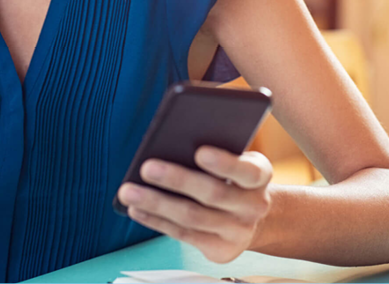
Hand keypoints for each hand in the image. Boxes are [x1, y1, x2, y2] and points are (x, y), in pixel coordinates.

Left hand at [117, 146, 273, 263]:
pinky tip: (136, 208)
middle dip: (177, 180)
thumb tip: (171, 138)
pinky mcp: (220, 250)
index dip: (225, 163)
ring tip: (128, 190)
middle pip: (213, 194)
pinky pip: (183, 235)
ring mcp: (238, 231)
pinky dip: (156, 220)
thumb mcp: (234, 158)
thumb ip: (215, 147)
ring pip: (192, 217)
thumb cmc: (232, 176)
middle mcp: (254, 206)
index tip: (199, 152)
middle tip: (147, 167)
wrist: (251, 216)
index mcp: (260, 175)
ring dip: (157, 203)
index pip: (247, 171)